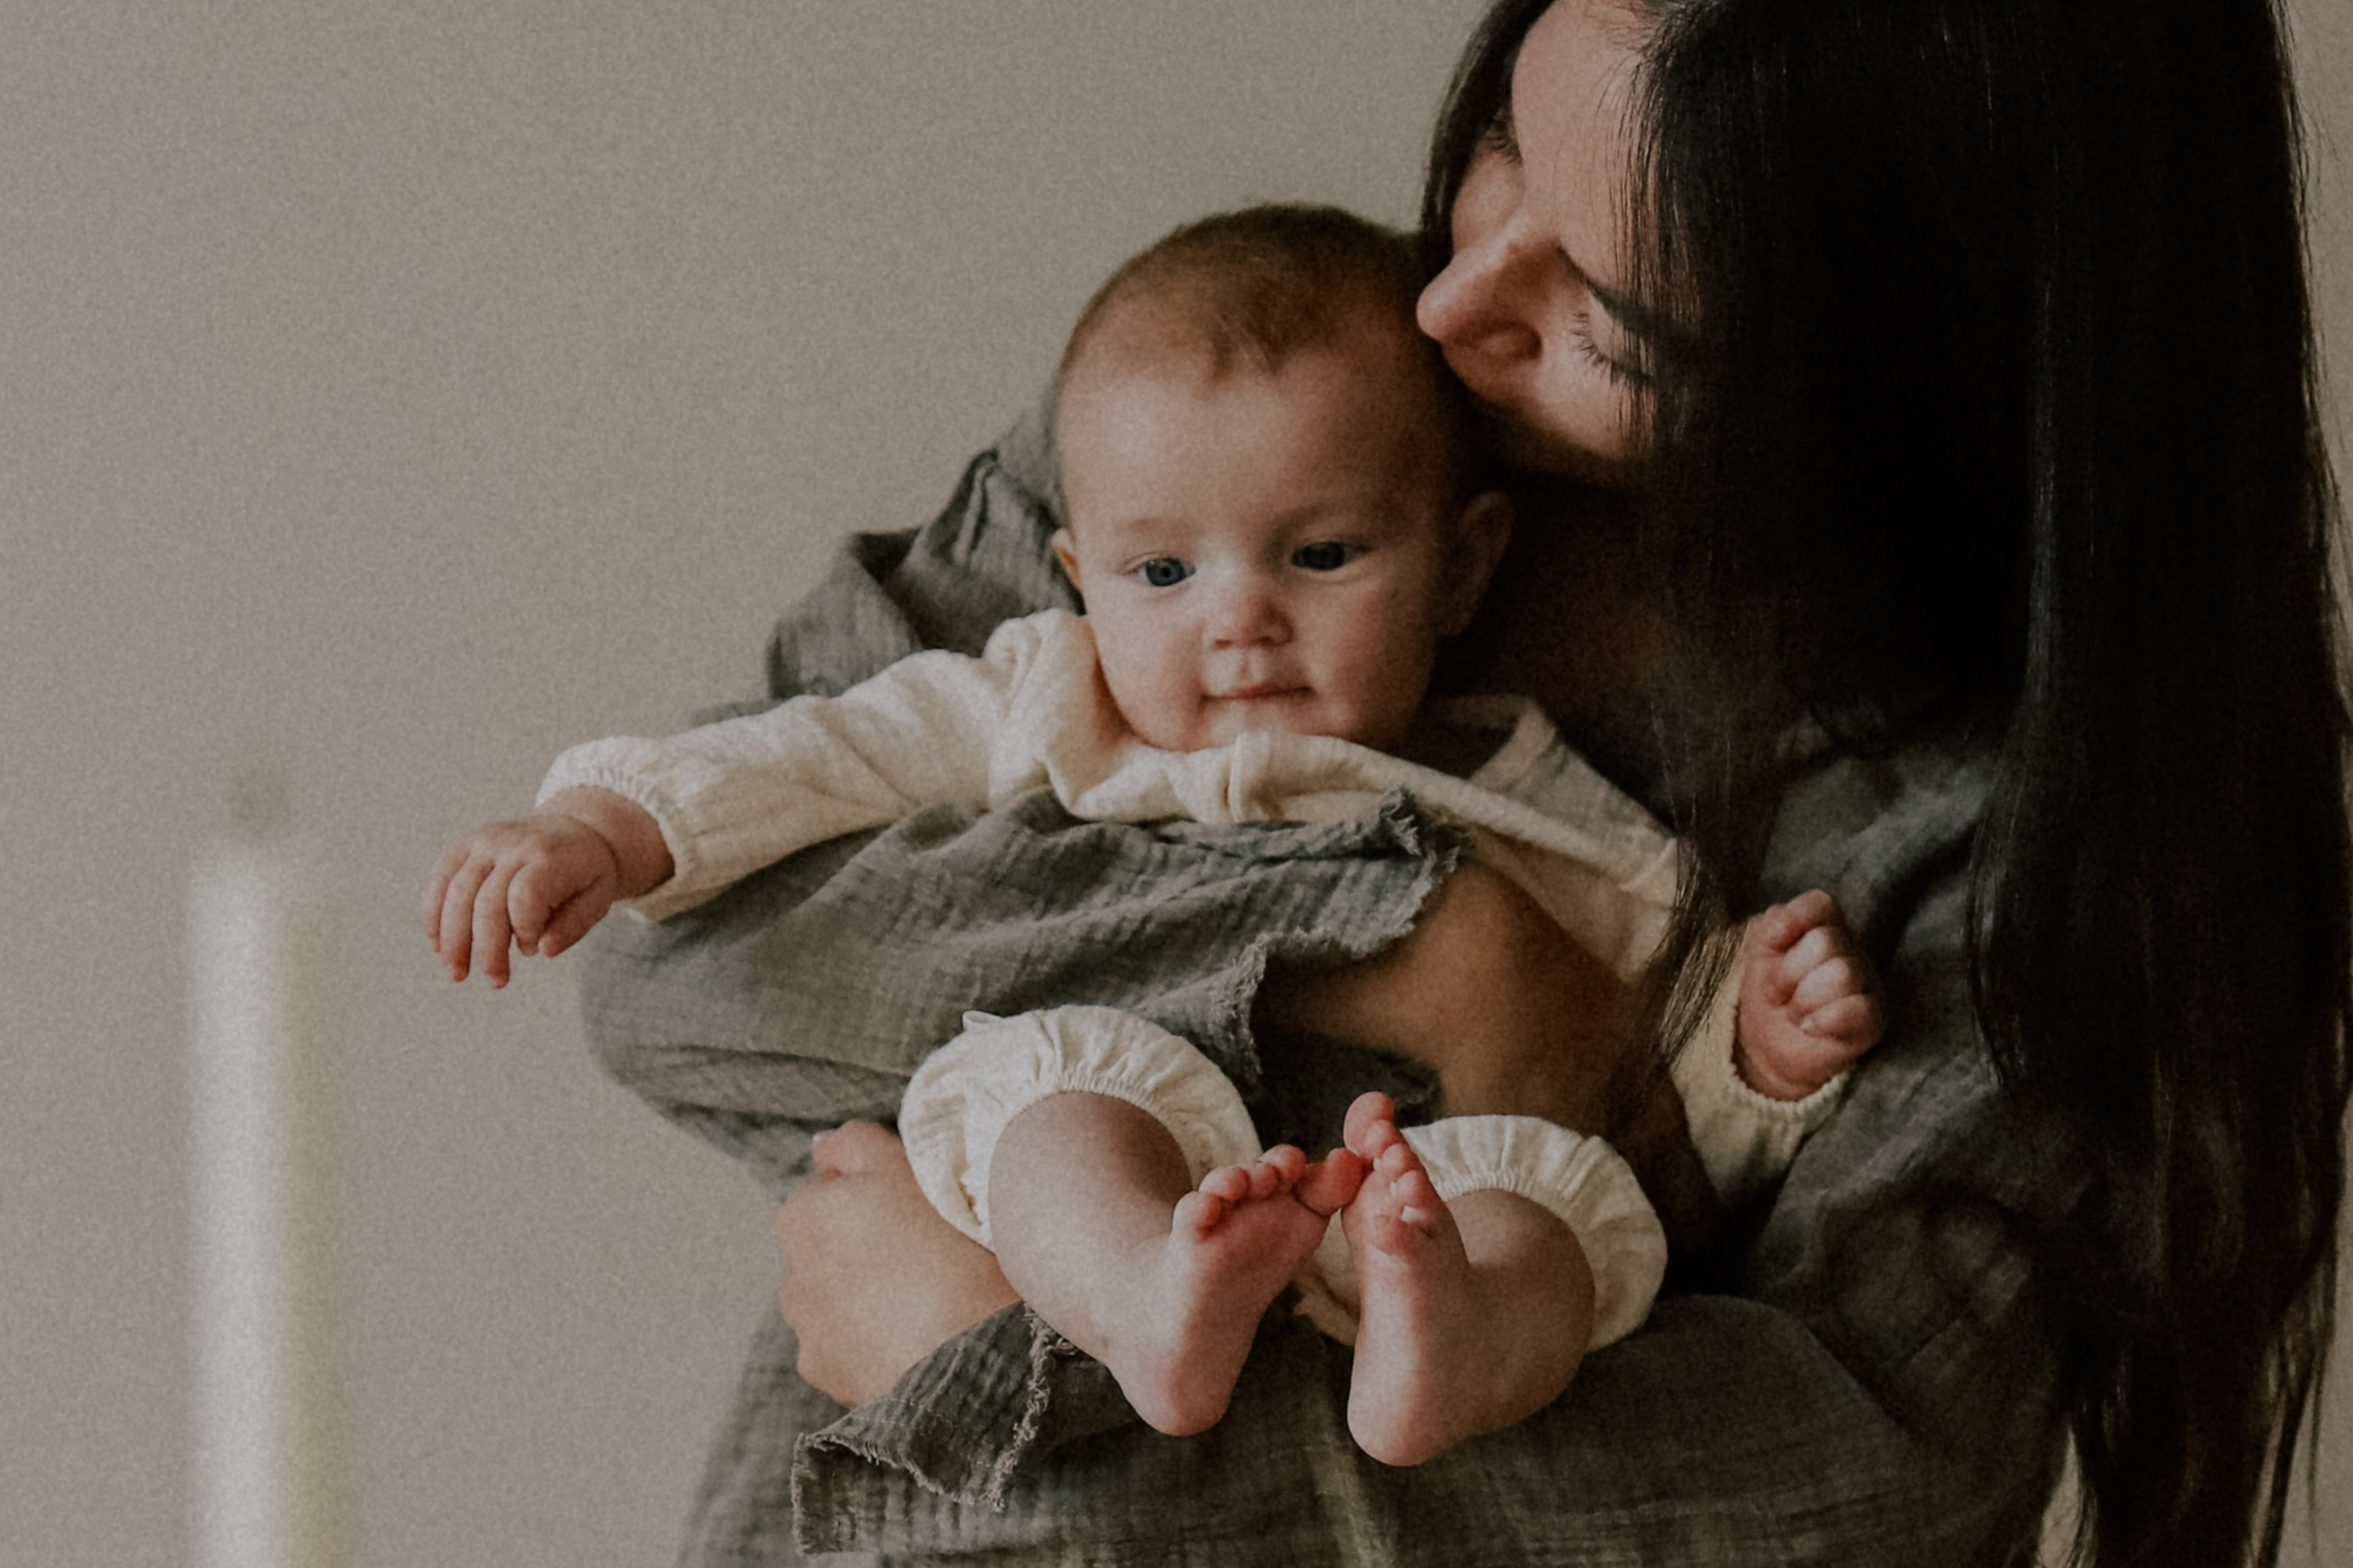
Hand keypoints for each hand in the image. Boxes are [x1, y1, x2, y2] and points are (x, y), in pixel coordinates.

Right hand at [423, 788, 659, 985]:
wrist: (574, 830)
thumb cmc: (585, 873)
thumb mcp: (598, 898)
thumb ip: (573, 926)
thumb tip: (541, 951)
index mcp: (549, 857)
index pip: (525, 894)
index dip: (523, 928)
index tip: (532, 949)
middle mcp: (512, 844)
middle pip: (486, 900)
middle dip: (486, 948)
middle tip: (495, 981)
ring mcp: (484, 841)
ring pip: (456, 892)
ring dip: (452, 939)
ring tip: (457, 973)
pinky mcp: (464, 844)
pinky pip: (440, 880)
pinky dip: (434, 915)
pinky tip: (439, 946)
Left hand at [775, 1121, 1018, 1406]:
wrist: (966, 1351)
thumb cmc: (944, 1246)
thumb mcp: (906, 1166)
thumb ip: (855, 1143)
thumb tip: (822, 1146)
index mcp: (802, 1213)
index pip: (831, 1187)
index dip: (877, 1191)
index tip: (917, 1204)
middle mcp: (791, 1272)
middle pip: (830, 1245)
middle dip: (866, 1244)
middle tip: (927, 1248)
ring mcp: (807, 1330)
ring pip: (837, 1298)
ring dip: (867, 1294)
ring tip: (926, 1297)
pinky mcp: (828, 1375)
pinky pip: (849, 1346)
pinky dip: (872, 1341)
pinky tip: (914, 1337)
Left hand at [1735, 889, 1885, 1100]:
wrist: (1769, 1050)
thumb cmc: (1770, 998)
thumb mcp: (1757, 956)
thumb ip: (1769, 927)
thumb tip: (1782, 918)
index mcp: (1823, 929)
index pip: (1823, 904)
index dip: (1797, 917)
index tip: (1772, 942)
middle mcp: (1850, 952)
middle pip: (1826, 942)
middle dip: (1789, 972)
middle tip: (1778, 994)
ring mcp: (1866, 985)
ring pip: (1843, 974)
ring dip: (1804, 999)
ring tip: (1793, 1013)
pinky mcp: (1873, 1021)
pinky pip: (1860, 1009)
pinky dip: (1825, 1020)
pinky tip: (1807, 1027)